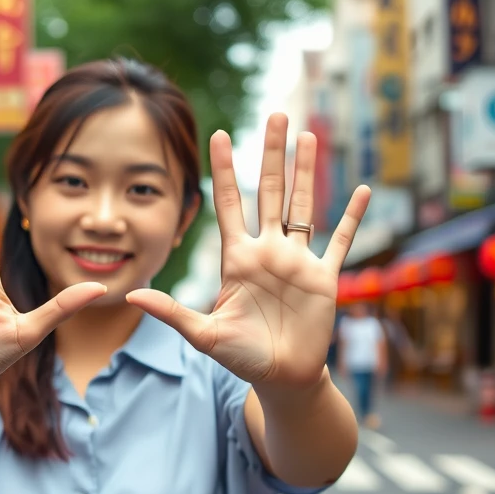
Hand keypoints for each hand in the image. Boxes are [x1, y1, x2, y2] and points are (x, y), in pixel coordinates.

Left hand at [127, 114, 369, 390]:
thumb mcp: (204, 334)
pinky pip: (341, 242)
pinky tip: (363, 190)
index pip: (230, 204)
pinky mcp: (324, 278)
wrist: (280, 378)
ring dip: (308, 172)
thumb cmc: (241, 357)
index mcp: (238, 259)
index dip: (226, 170)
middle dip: (273, 154)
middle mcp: (269, 252)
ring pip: (305, 206)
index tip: (219, 134)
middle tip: (276, 114)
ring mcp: (298, 262)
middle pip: (271, 192)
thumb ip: (172, 313)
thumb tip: (131, 296)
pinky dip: (353, 218)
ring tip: (308, 135)